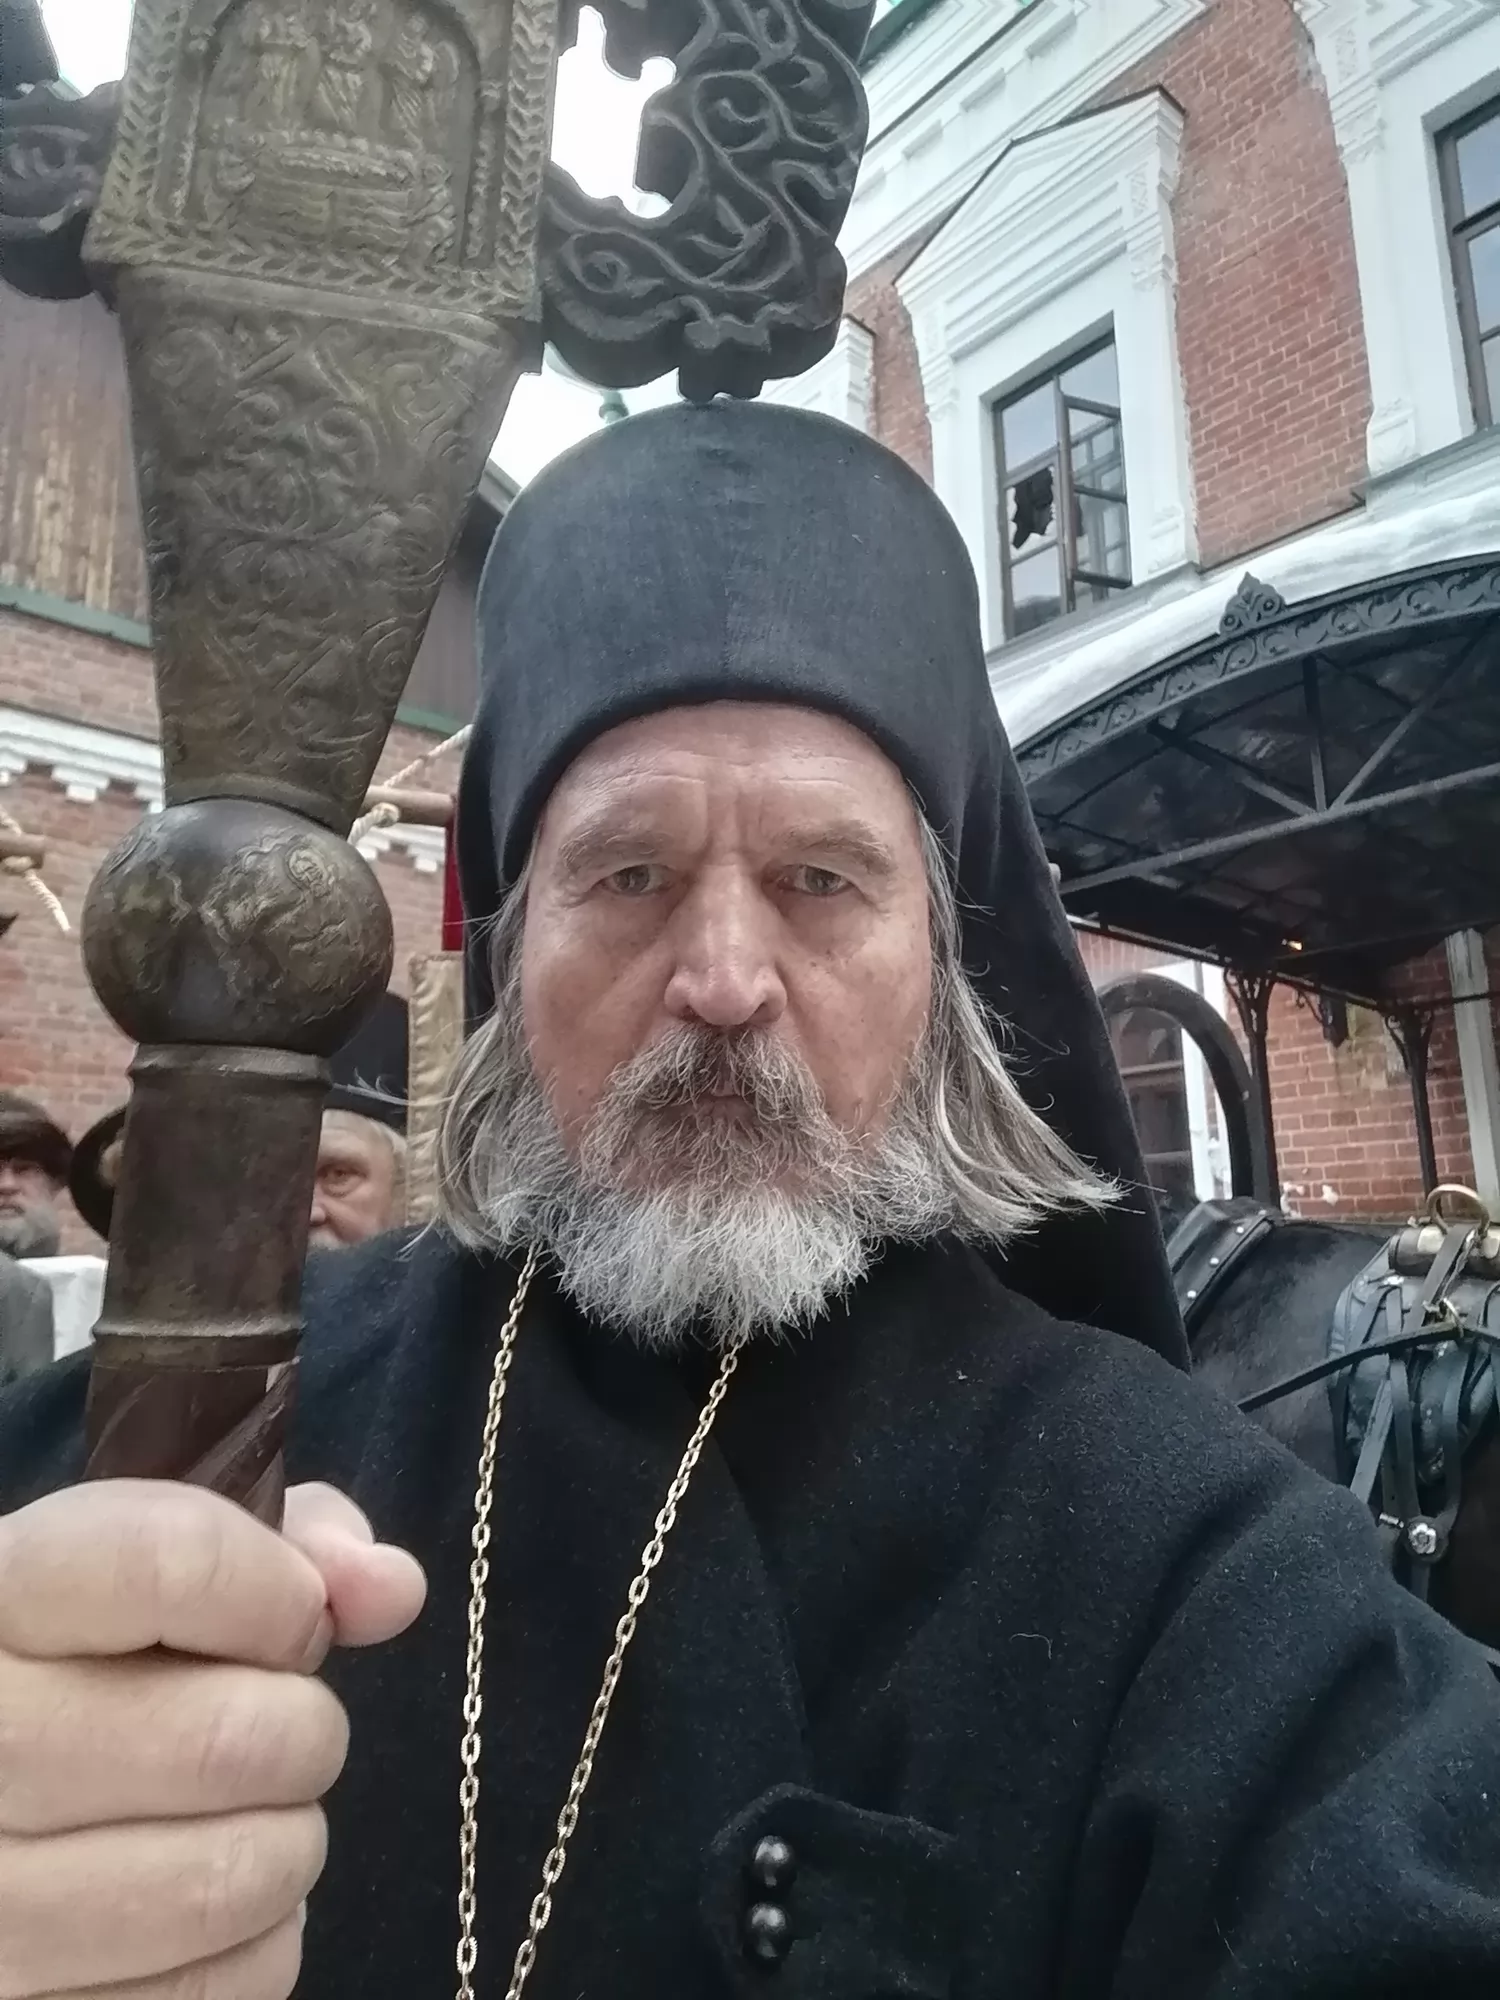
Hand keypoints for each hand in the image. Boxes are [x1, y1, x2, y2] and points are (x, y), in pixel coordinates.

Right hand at [0, 1480, 425, 1999]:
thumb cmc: (94, 1657)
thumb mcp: (164, 1562)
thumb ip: (290, 1546)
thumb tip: (393, 1589)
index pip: (171, 1564)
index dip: (277, 1592)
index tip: (291, 1621)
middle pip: (227, 1740)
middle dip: (303, 1728)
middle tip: (281, 1728)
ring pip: (232, 1879)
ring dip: (287, 1840)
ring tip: (250, 1809)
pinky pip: (216, 1990)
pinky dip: (254, 1942)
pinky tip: (205, 1890)